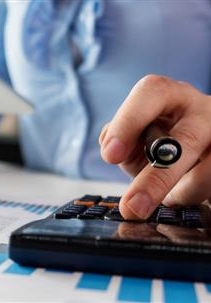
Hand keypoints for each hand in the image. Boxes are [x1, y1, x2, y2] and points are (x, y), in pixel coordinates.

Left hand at [99, 75, 210, 219]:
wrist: (199, 152)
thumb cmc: (160, 141)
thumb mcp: (136, 136)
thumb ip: (120, 140)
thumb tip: (113, 150)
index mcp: (170, 96)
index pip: (151, 94)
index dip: (128, 123)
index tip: (110, 156)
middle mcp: (203, 110)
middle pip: (185, 140)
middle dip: (156, 179)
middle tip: (133, 206)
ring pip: (209, 169)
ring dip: (183, 191)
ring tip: (170, 196)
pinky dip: (196, 197)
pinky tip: (186, 195)